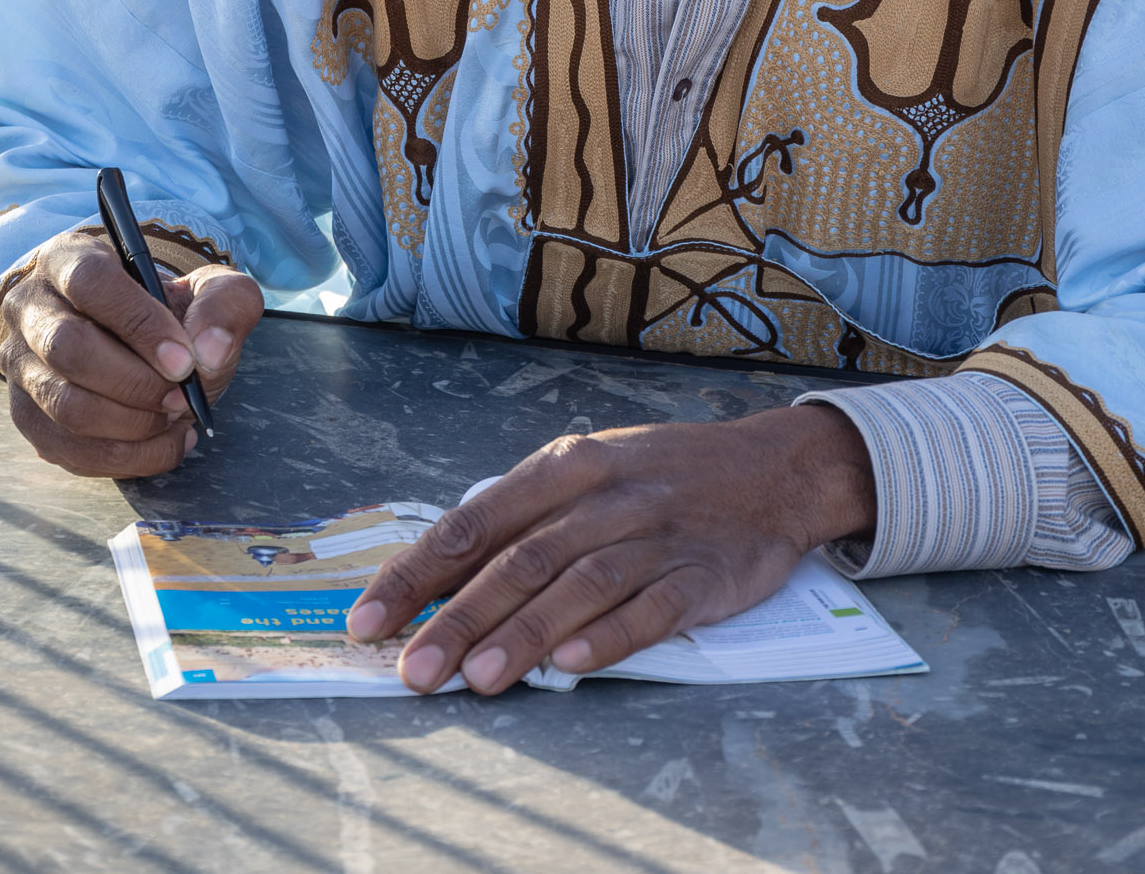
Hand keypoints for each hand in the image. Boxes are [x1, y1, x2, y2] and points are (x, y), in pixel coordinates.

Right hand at [0, 227, 263, 476]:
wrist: (144, 346)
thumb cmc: (171, 312)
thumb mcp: (210, 290)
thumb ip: (225, 304)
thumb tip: (209, 351)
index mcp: (70, 258)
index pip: (90, 282)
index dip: (139, 323)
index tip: (185, 360)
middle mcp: (31, 308)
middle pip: (68, 348)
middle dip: (136, 383)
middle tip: (184, 397)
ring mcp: (20, 365)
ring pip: (65, 406)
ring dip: (132, 424)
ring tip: (177, 418)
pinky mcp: (26, 416)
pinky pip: (68, 450)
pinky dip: (126, 457)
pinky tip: (165, 442)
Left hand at [346, 403, 873, 693]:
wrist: (775, 468)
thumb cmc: (664, 473)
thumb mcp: (590, 468)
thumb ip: (526, 515)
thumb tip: (443, 572)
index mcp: (567, 464)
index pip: (475, 520)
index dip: (418, 572)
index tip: (369, 619)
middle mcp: (606, 496)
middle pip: (521, 559)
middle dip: (460, 618)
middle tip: (413, 670)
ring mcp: (655, 535)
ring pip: (578, 585)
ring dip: (525, 634)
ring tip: (479, 679)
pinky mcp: (702, 575)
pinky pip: (651, 608)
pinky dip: (611, 635)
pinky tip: (575, 664)